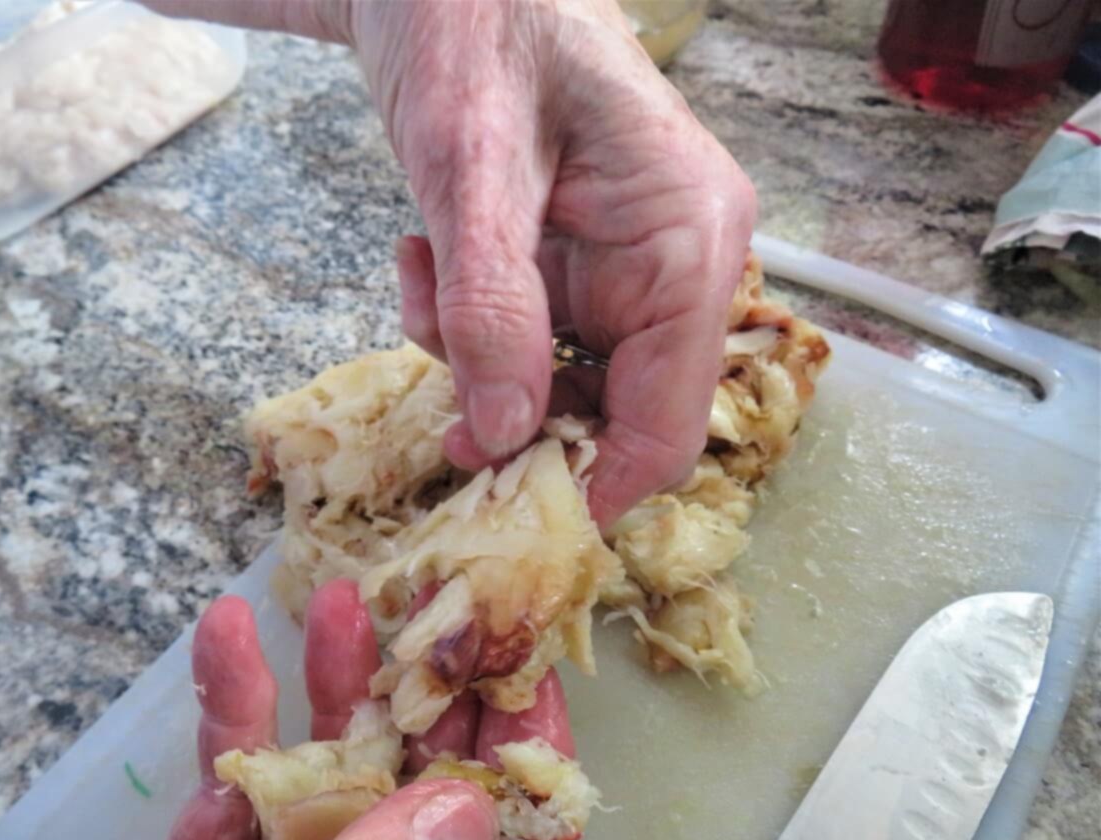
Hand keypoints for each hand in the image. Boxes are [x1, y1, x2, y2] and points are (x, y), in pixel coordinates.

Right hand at [0, 581, 584, 839]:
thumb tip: (469, 813)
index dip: (536, 803)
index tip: (531, 693)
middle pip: (429, 837)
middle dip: (437, 720)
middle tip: (447, 617)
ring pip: (331, 799)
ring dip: (339, 699)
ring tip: (346, 603)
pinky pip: (230, 794)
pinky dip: (234, 718)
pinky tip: (227, 638)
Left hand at [152, 0, 755, 525]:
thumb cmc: (476, 24)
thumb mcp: (472, 167)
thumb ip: (495, 306)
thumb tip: (506, 434)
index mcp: (689, 243)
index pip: (669, 423)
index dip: (596, 486)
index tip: (506, 514)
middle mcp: (675, 266)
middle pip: (608, 412)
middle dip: (512, 410)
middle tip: (438, 383)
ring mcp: (625, 267)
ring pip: (555, 382)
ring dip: (475, 357)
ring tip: (427, 271)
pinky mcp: (575, 262)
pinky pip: (525, 338)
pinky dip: (466, 323)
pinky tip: (431, 254)